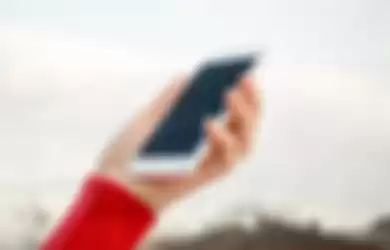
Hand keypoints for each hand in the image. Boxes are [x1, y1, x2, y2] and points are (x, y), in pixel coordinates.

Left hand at [95, 75, 260, 211]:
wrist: (113, 183)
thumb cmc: (129, 153)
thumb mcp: (149, 118)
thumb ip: (170, 99)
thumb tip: (185, 75)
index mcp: (202, 132)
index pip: (233, 111)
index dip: (246, 93)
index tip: (245, 70)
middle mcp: (211, 147)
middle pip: (244, 124)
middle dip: (251, 101)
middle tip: (246, 77)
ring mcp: (209, 161)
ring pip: (244, 142)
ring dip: (244, 117)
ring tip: (230, 92)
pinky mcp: (204, 177)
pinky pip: (225, 160)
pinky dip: (222, 140)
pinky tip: (208, 122)